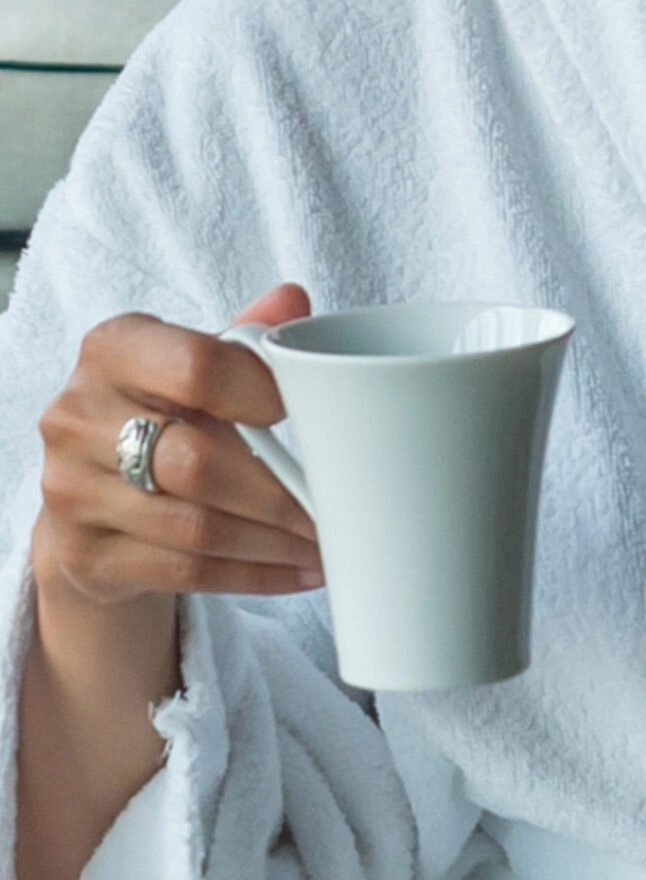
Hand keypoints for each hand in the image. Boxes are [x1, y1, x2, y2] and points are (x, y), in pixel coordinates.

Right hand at [31, 284, 321, 626]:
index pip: (197, 368)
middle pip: (196, 463)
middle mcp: (80, 414)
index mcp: (114, 351)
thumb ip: (244, 340)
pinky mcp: (86, 552)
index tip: (316, 422)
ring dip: (275, 544)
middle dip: (279, 496)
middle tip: (335, 513)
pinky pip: (185, 572)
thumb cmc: (163, 419)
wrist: (93, 496)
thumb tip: (295, 301)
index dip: (264, 397)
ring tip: (328, 548)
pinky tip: (299, 573)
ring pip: (195, 529)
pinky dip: (255, 576)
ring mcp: (73, 488)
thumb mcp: (195, 370)